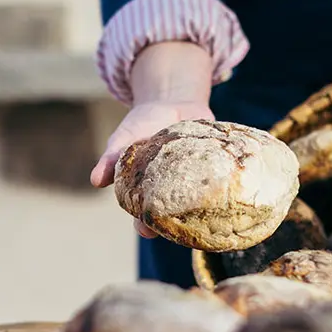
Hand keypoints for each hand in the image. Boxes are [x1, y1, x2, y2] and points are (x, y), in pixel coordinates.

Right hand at [91, 42, 213, 237]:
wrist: (172, 101)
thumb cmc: (142, 125)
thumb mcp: (123, 139)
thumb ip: (111, 160)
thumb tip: (95, 181)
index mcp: (149, 191)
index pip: (144, 215)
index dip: (144, 225)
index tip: (145, 229)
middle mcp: (175, 191)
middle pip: (177, 215)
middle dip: (178, 224)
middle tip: (180, 230)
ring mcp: (198, 180)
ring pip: (204, 201)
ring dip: (209, 207)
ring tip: (212, 213)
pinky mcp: (218, 166)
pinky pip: (225, 177)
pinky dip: (230, 180)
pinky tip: (236, 183)